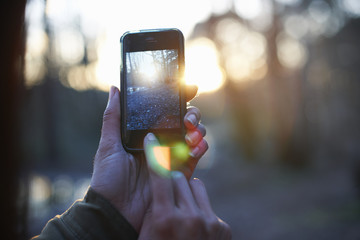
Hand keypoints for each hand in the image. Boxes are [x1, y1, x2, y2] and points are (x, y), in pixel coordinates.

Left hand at [90, 85, 207, 231]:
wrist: (116, 211)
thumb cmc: (108, 178)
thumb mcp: (108, 145)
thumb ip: (113, 117)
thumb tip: (115, 89)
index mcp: (146, 132)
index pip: (165, 110)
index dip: (179, 98)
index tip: (187, 88)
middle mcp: (161, 140)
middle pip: (185, 120)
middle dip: (192, 114)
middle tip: (187, 119)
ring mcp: (172, 155)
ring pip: (194, 134)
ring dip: (198, 130)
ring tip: (190, 133)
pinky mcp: (180, 171)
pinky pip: (197, 155)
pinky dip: (201, 148)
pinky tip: (194, 148)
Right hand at [138, 133, 231, 239]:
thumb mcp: (147, 232)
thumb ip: (153, 206)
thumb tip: (159, 183)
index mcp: (165, 218)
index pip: (159, 175)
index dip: (154, 154)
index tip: (151, 138)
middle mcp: (189, 218)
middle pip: (178, 177)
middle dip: (171, 181)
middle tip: (165, 195)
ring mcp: (209, 222)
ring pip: (196, 185)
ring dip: (187, 192)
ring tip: (180, 210)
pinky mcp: (222, 228)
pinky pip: (207, 204)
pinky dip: (199, 209)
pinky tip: (193, 226)